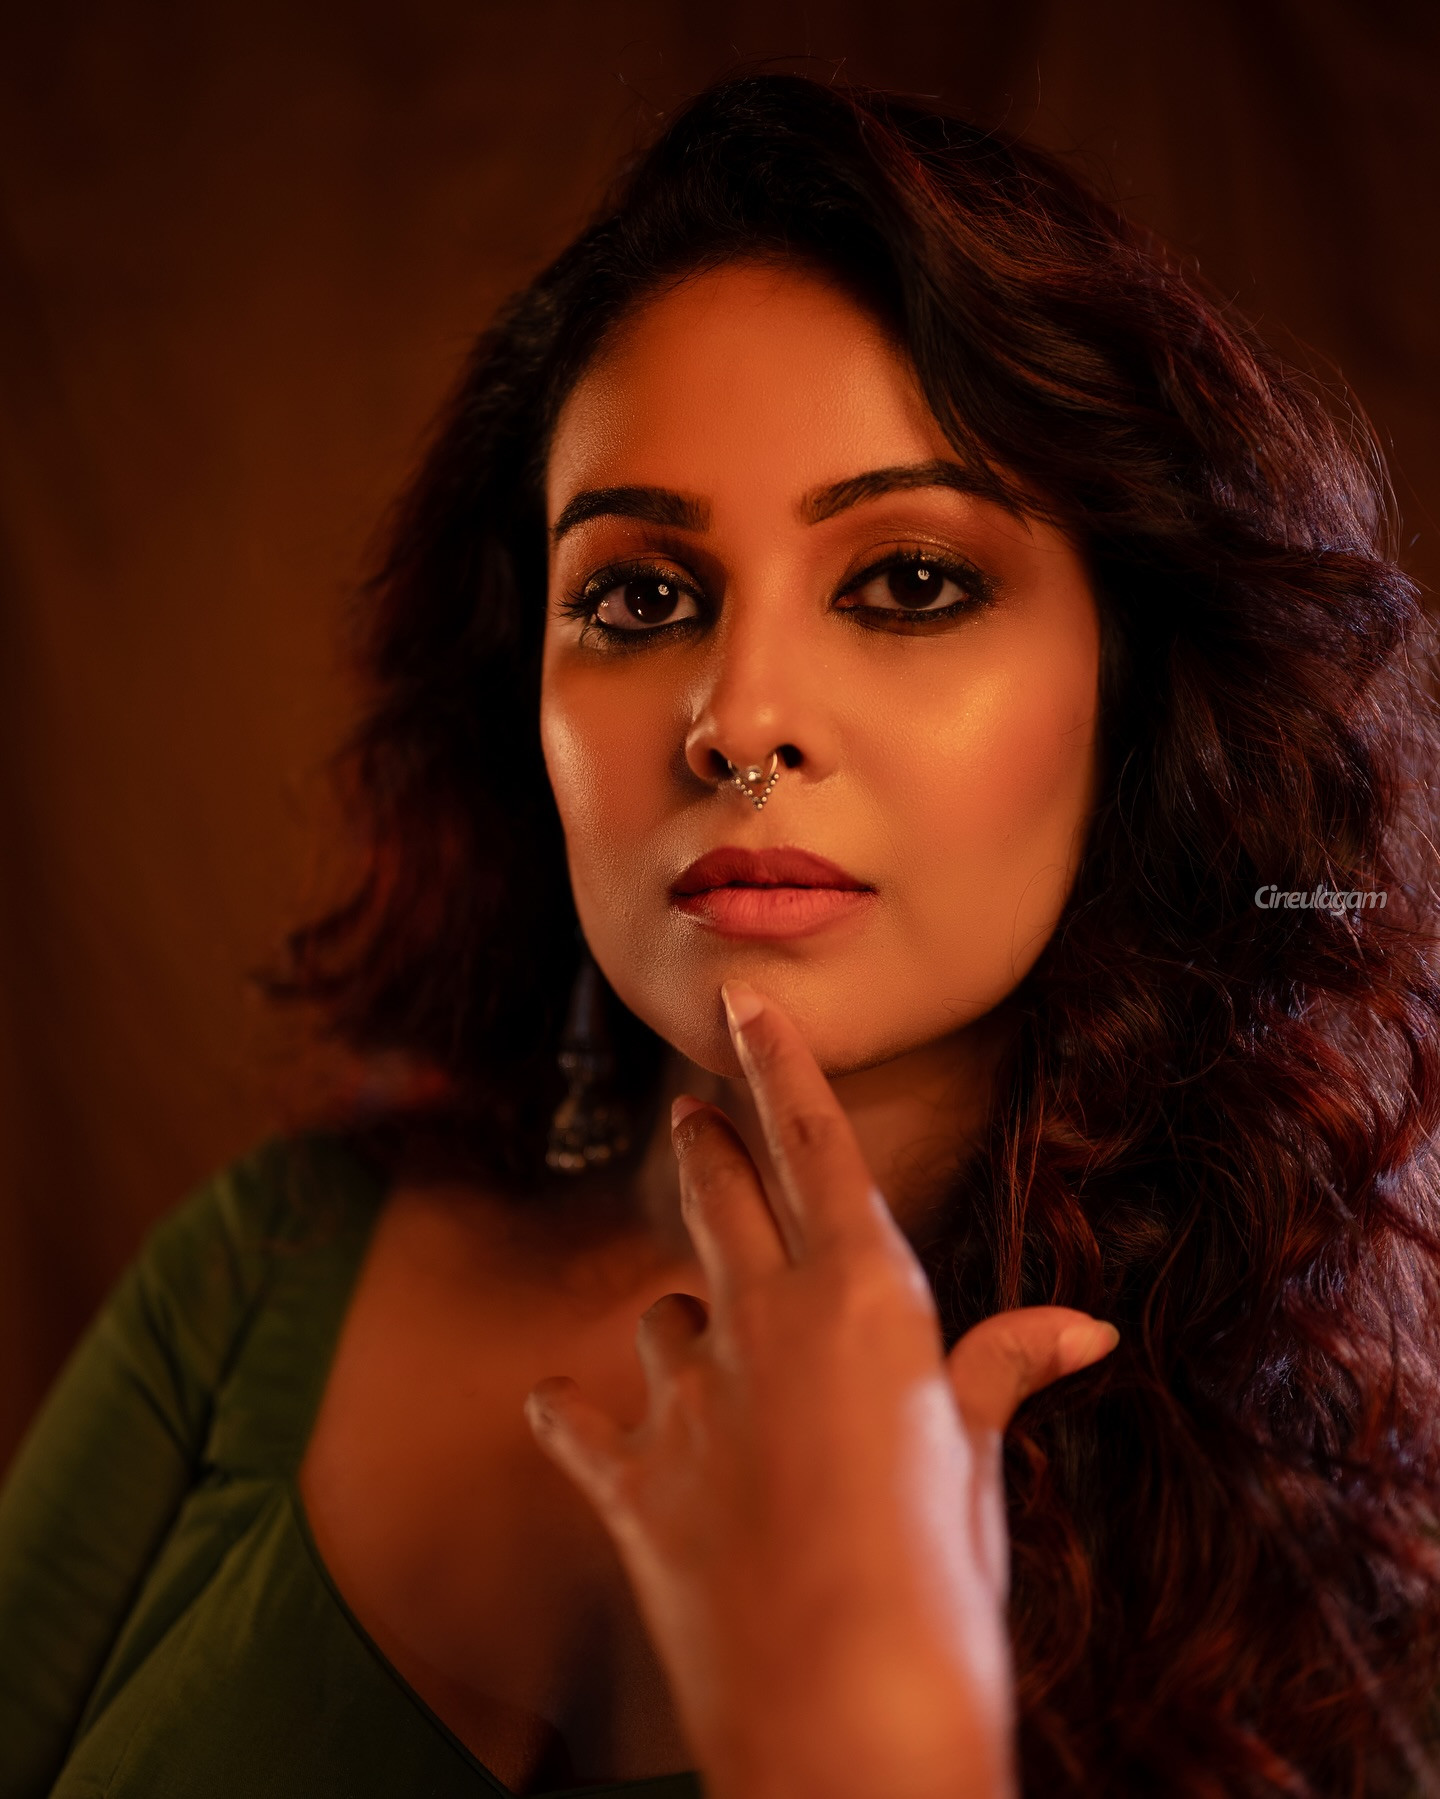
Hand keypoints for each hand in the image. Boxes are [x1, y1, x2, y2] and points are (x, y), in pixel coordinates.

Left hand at [525, 983, 1116, 1798]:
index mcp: (863, 1297)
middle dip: (703, 1145)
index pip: (813, 1144)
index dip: (777, 1064)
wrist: (844, 1714)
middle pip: (719, 1194)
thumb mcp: (977, 1464)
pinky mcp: (629, 1477)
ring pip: (662, 1312)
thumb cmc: (942, 1582)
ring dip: (678, 1320)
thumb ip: (998, 1374)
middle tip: (689, 1114)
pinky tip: (562, 1411)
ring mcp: (688, 1395)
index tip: (739, 1001)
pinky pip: (579, 1420)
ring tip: (697, 1345)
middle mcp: (766, 1319)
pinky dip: (577, 1416)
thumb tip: (1082, 1327)